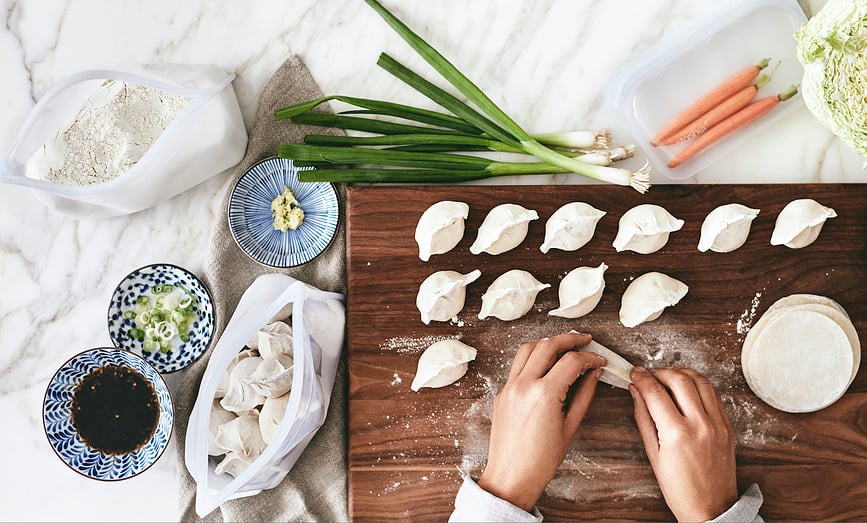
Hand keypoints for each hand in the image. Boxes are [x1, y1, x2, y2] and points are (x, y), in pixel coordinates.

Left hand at [478, 332, 606, 511]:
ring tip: (565, 346)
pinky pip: (517, 365)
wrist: (511, 477)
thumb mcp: (570, 427)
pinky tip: (546, 364)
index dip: (590, 357)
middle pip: (548, 345)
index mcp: (544, 394)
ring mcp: (509, 387)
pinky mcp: (501, 392)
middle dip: (569, 339)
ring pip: (528, 348)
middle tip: (585, 340)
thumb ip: (584, 395)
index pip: (571, 361)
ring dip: (548, 343)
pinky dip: (533, 358)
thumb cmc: (542, 461)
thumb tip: (594, 373)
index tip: (600, 361)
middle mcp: (524, 384)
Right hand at [629, 366, 737, 521]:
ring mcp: (718, 424)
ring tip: (668, 378)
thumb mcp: (653, 454)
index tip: (635, 373)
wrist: (710, 507)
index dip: (642, 378)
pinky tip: (687, 390)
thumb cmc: (680, 489)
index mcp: (678, 434)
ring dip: (681, 373)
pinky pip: (714, 394)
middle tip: (649, 375)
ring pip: (701, 381)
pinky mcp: (728, 426)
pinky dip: (699, 385)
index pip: (656, 392)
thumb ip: (644, 418)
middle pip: (679, 379)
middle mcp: (701, 425)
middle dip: (660, 372)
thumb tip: (636, 392)